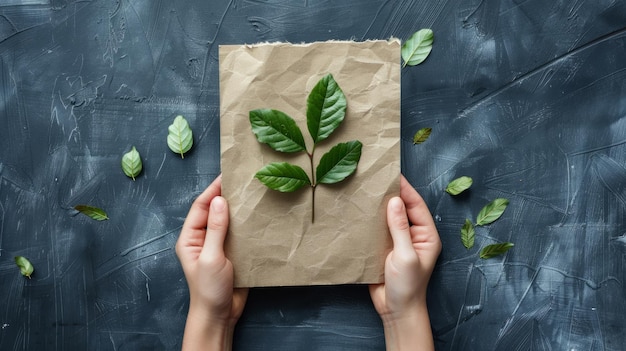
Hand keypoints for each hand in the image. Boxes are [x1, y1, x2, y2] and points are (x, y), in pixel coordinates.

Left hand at [175, 175, 247, 350]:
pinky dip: (248, 225)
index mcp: (190, 237)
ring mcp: (219, 245)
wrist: (220, 315)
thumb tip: (219, 200)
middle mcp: (203, 238)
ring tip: (254, 195)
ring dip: (239, 210)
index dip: (213, 190)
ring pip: (228, 221)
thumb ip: (215, 229)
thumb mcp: (210, 257)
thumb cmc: (209, 288)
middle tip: (244, 181)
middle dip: (227, 196)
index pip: (201, 206)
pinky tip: (259, 217)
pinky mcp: (233, 253)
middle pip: (215, 210)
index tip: (228, 176)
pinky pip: (240, 234)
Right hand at [369, 175, 441, 349]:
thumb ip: (400, 228)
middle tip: (375, 178)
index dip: (405, 189)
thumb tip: (394, 201)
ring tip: (364, 190)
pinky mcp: (383, 249)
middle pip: (402, 208)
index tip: (392, 174)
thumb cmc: (408, 286)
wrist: (396, 311)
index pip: (416, 205)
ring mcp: (398, 242)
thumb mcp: (405, 255)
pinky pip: (378, 230)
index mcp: (426, 235)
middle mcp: (414, 235)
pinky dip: (370, 221)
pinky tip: (358, 212)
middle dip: (391, 194)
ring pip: (389, 218)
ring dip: (378, 207)